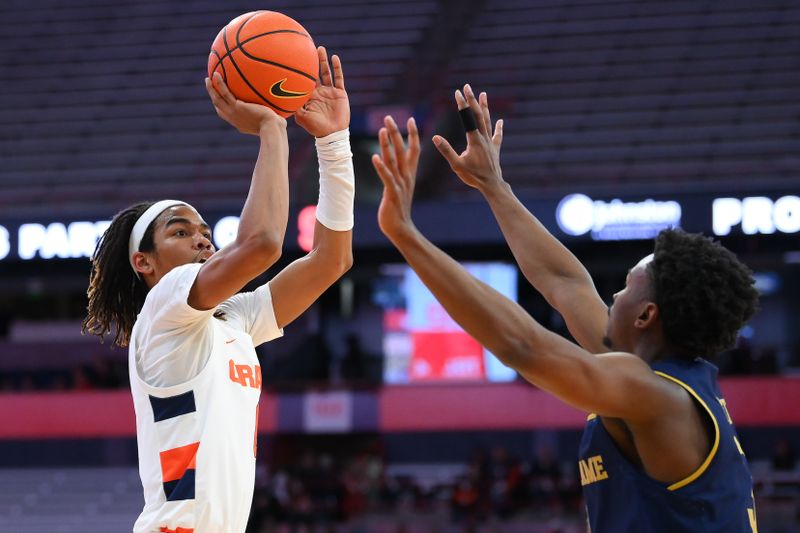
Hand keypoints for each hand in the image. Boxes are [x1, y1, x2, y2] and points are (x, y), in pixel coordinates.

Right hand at [206, 72, 286, 134]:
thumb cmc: (277, 129)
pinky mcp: (236, 107)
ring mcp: (233, 113)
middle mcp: (234, 119)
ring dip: (211, 89)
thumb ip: (274, 115)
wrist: (272, 129)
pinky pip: (225, 93)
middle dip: (214, 96)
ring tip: (208, 78)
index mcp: (241, 123)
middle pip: (219, 106)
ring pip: (217, 99)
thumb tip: (283, 112)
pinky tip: (216, 74)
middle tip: (210, 87)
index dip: (222, 107)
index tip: (220, 100)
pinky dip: (218, 84)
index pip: (228, 115)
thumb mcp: (274, 122)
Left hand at [295, 47, 349, 136]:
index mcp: (309, 96)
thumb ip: (292, 105)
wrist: (331, 133)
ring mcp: (329, 91)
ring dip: (323, 60)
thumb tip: (280, 95)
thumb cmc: (315, 127)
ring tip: (319, 48)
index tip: (293, 58)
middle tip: (305, 48)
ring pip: (326, 72)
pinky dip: (337, 68)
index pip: (303, 80)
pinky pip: (338, 78)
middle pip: (314, 73)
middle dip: (310, 61)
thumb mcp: (300, 115)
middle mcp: (319, 92)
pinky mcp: (340, 93)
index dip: (299, 70)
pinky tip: (334, 58)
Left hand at [372, 116, 419, 240]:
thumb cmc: (397, 209)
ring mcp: (400, 184)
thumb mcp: (399, 187)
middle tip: (388, 117)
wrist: (400, 228)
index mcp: (409, 174)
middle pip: (402, 150)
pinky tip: (374, 156)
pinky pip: (386, 177)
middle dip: (396, 132)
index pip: (414, 149)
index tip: (410, 119)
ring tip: (382, 130)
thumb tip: (390, 163)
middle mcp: (406, 176)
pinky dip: (381, 167)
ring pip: (394, 160)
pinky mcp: (392, 193)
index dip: (413, 134)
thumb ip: (396, 174)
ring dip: (387, 144)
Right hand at [432, 84, 503, 192]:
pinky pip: (497, 136)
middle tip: (467, 87)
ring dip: (485, 107)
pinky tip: (501, 121)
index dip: (462, 104)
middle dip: (472, 100)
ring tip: (483, 94)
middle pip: (478, 114)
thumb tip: (435, 138)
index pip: (467, 117)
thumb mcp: (456, 165)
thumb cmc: (473, 176)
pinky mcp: (495, 149)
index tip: (457, 92)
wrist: (492, 185)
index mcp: (474, 140)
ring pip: (488, 121)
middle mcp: (483, 137)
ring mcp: (490, 142)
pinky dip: (499, 128)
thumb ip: (446, 150)